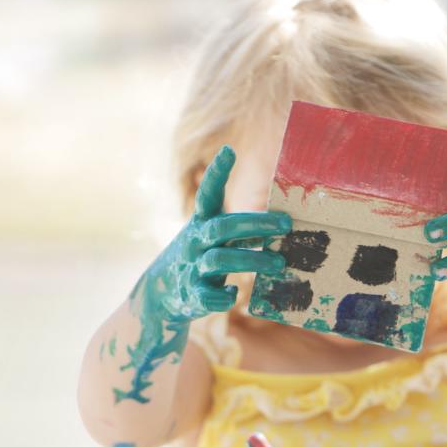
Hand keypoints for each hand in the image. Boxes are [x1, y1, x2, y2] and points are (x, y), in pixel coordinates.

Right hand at [139, 145, 289, 322]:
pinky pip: (209, 295)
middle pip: (224, 226)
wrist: (161, 294)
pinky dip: (223, 296)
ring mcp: (193, 267)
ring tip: (280, 264)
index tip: (229, 151)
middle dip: (256, 223)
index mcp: (201, 222)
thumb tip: (282, 221)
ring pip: (221, 260)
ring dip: (253, 260)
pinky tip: (233, 293)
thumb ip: (238, 228)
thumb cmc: (198, 257)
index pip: (208, 194)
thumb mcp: (210, 236)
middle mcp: (196, 241)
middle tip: (286, 223)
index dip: (217, 173)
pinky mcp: (192, 294)